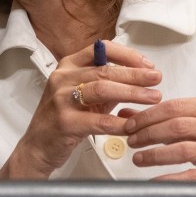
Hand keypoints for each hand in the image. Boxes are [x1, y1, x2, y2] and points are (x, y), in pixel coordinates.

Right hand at [0, 41, 162, 178]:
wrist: (38, 146)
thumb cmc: (64, 119)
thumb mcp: (85, 96)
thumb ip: (108, 85)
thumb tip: (142, 78)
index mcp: (68, 66)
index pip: (100, 49)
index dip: (127, 55)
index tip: (148, 64)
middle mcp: (62, 78)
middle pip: (105, 70)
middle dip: (136, 75)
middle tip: (157, 79)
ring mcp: (61, 99)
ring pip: (102, 89)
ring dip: (132, 93)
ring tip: (153, 98)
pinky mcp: (64, 121)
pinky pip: (98, 121)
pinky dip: (119, 123)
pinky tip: (134, 126)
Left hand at [121, 97, 195, 181]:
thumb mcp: (191, 125)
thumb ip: (160, 118)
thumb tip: (125, 115)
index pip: (173, 106)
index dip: (147, 116)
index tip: (129, 125)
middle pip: (176, 125)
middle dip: (147, 134)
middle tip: (130, 141)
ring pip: (182, 148)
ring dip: (154, 155)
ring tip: (137, 159)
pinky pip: (191, 176)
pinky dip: (169, 178)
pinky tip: (153, 180)